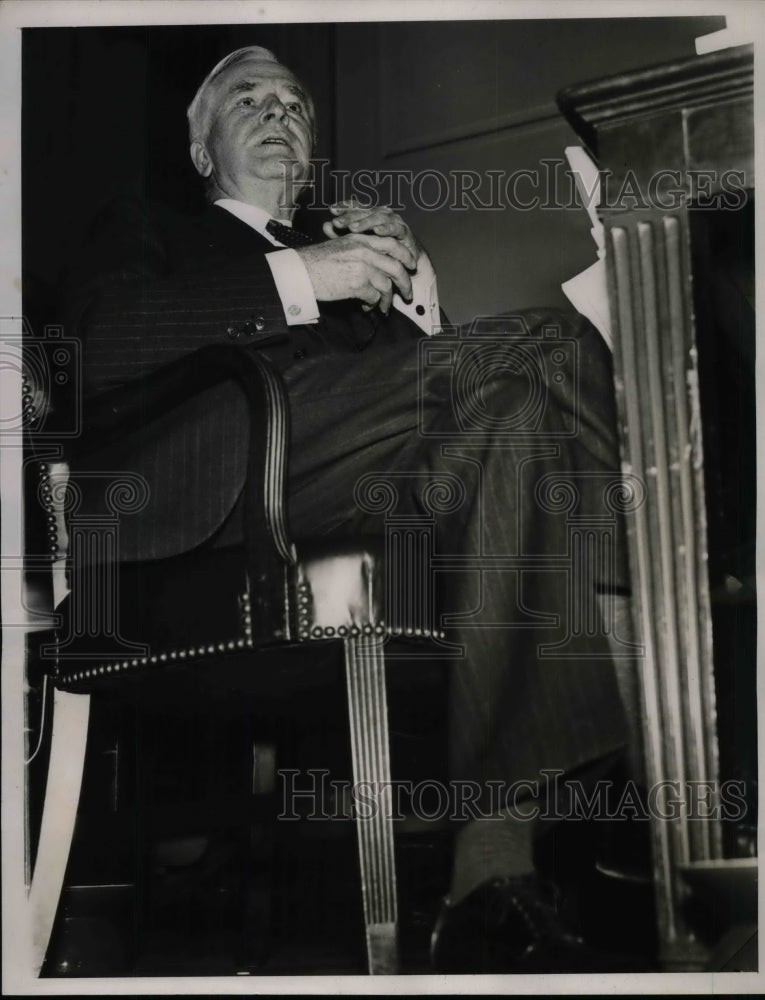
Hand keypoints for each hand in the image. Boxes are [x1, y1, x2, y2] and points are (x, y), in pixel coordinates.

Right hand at [297, 232, 414, 314]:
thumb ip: (360, 251)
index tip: (411, 265)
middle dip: (405, 283)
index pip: (392, 244)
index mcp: (361, 239)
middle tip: (408, 294)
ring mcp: (362, 267)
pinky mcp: (357, 284)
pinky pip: (374, 297)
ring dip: (387, 300)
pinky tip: (365, 307)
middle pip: (396, 267)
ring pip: (386, 285)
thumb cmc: (316, 261)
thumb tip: (377, 265)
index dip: (406, 255)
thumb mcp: (340, 246)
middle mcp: (364, 251)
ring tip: (382, 308)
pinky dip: (372, 305)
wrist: (301, 271)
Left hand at [323, 200, 425, 270]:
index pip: (355, 209)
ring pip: (379, 218)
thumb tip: (325, 225)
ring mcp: (394, 223)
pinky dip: (387, 229)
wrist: (405, 270)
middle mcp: (382, 216)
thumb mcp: (358, 247)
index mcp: (370, 217)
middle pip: (364, 213)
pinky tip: (378, 231)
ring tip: (353, 228)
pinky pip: (396, 229)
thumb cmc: (380, 256)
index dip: (345, 207)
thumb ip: (342, 236)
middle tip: (338, 222)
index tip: (332, 210)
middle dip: (351, 217)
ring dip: (366, 222)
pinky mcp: (406, 233)